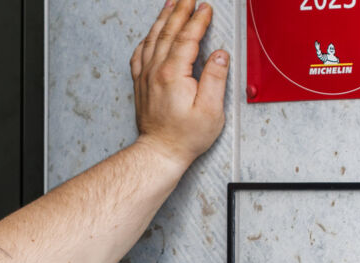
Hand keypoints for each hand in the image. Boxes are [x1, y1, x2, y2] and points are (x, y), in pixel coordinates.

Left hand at [130, 0, 228, 167]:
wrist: (159, 152)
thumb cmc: (184, 137)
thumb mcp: (210, 111)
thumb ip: (215, 80)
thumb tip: (219, 56)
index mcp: (173, 74)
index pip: (187, 38)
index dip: (198, 20)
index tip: (205, 8)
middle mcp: (156, 72)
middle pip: (168, 32)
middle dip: (180, 10)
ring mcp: (146, 78)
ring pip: (153, 39)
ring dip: (163, 19)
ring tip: (171, 3)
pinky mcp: (141, 85)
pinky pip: (140, 54)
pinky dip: (147, 39)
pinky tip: (151, 33)